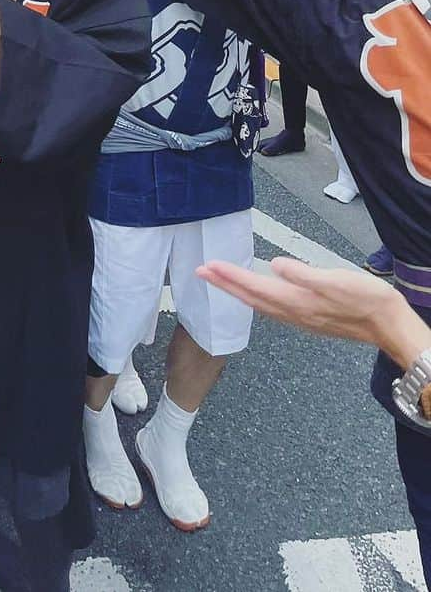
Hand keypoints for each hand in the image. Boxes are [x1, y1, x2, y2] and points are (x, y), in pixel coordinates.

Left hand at [197, 257, 418, 361]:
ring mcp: (301, 318)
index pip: (255, 286)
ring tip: (221, 280)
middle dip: (225, 285)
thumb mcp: (336, 281)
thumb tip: (276, 265)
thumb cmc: (367, 301)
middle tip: (202, 272)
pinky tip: (256, 296)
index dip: (230, 276)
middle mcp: (294, 313)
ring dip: (237, 292)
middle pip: (251, 298)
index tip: (209, 266)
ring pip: (260, 304)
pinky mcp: (309, 319)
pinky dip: (257, 299)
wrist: (389, 325)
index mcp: (297, 301)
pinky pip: (273, 309)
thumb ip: (305, 275)